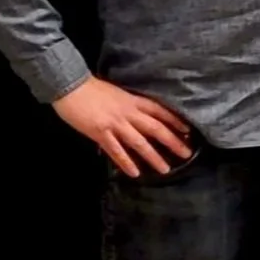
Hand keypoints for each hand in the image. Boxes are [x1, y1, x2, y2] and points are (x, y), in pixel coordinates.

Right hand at [52, 76, 191, 178]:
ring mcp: (115, 123)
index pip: (160, 111)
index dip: (175, 121)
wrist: (71, 85)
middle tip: (187, 154)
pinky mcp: (100, 132)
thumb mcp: (118, 94)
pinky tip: (135, 173)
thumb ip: (129, 105)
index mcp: (133, 100)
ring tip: (165, 169)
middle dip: (172, 141)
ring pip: (139, 142)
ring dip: (153, 156)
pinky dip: (126, 162)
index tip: (188, 131)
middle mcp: (129, 112)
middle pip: (156, 128)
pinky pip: (116, 150)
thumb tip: (139, 117)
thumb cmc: (93, 88)